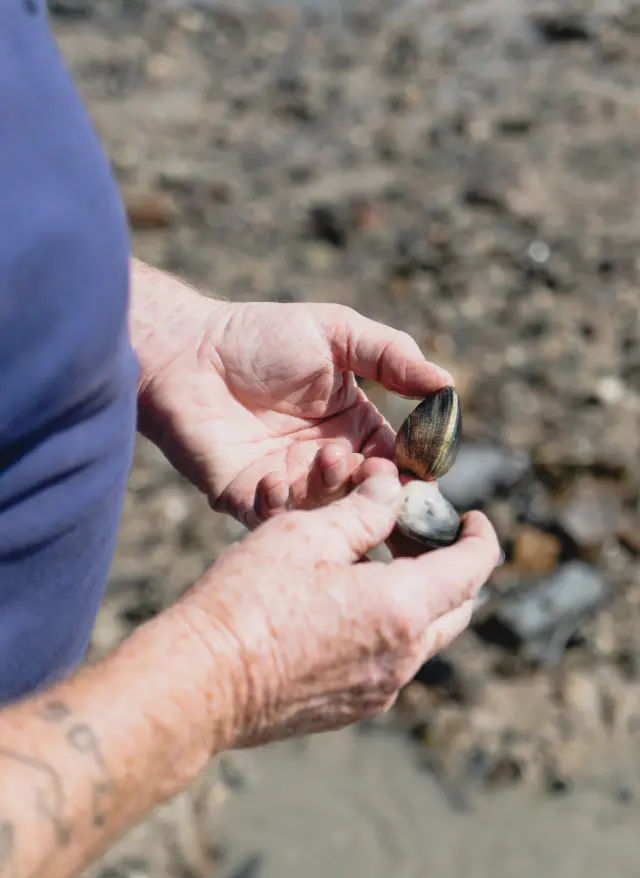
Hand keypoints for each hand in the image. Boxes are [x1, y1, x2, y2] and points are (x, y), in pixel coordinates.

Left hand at [134, 273, 450, 527]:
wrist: (186, 350)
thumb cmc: (260, 335)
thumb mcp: (337, 333)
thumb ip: (392, 355)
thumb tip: (447, 384)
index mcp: (355, 430)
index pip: (399, 465)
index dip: (414, 472)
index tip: (422, 471)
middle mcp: (327, 465)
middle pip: (368, 499)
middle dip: (378, 492)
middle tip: (374, 471)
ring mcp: (289, 486)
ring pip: (327, 512)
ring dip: (333, 491)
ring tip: (327, 457)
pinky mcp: (248, 499)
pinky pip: (275, 519)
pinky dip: (281, 504)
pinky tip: (276, 476)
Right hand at [177, 475, 499, 748]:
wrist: (200, 684)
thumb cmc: (247, 601)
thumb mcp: (306, 536)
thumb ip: (362, 511)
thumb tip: (392, 490)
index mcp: (401, 609)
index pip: (472, 569)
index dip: (480, 537)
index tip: (472, 519)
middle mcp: (402, 658)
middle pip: (457, 610)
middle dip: (452, 569)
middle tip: (420, 537)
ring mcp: (378, 690)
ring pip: (423, 639)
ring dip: (417, 601)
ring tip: (376, 568)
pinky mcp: (350, 709)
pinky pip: (390, 665)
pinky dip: (387, 631)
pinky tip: (344, 609)